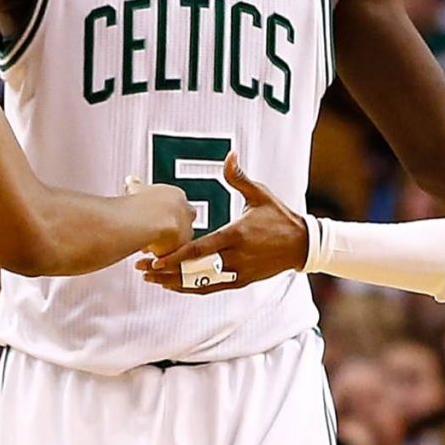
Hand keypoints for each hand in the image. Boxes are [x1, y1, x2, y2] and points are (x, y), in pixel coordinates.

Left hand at [139, 152, 304, 291]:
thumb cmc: (279, 217)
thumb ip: (239, 177)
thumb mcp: (260, 195)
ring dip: (174, 282)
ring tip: (152, 279)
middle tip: (142, 269)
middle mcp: (235, 257)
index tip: (155, 259)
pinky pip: (212, 288)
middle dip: (166, 271)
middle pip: (194, 270)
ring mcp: (238, 271)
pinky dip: (192, 289)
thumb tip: (229, 155)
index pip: (201, 249)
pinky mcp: (241, 280)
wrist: (302, 245)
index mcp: (236, 234)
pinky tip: (173, 286)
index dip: (176, 256)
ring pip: (200, 283)